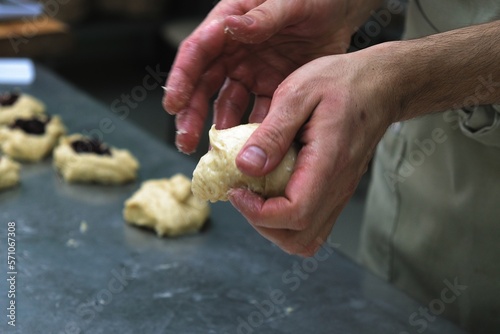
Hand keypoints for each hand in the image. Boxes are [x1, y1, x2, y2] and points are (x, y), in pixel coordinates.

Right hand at [163, 0, 368, 153]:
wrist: (341, 11)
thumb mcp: (290, 1)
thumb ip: (264, 16)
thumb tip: (232, 27)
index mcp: (231, 23)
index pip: (198, 51)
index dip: (182, 78)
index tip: (173, 104)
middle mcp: (234, 51)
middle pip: (204, 84)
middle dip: (191, 113)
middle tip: (185, 139)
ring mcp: (252, 72)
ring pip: (226, 104)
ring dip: (218, 127)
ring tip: (215, 151)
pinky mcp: (271, 88)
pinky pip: (257, 113)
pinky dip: (252, 131)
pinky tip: (250, 147)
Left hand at [228, 47, 394, 255]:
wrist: (379, 85)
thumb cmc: (340, 82)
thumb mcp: (298, 93)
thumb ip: (272, 132)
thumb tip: (245, 166)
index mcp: (328, 163)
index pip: (294, 214)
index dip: (257, 213)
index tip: (237, 190)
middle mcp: (337, 186)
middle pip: (299, 239)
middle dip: (262, 225)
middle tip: (244, 193)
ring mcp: (339, 192)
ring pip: (306, 238)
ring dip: (274, 226)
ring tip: (256, 195)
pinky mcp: (336, 191)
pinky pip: (312, 222)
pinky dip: (286, 218)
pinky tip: (272, 189)